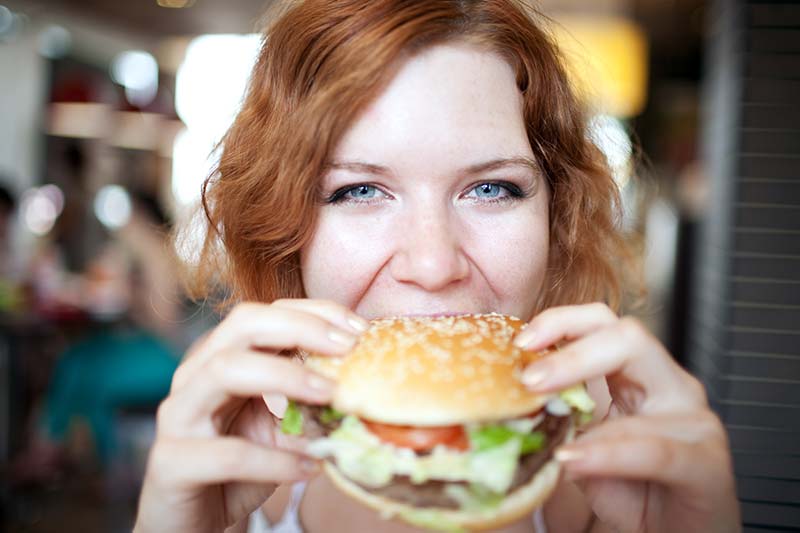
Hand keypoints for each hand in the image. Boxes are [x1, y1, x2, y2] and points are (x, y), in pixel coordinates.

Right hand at [134, 299, 367, 532]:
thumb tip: (365, 388)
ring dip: (285, 376)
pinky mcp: (172, 463)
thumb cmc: (237, 468)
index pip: (265, 313)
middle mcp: (195, 375)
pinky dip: (274, 461)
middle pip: (242, 325)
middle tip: (346, 347)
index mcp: (221, 357)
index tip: (359, 329)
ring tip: (330, 394)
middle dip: (300, 328)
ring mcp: (179, 416)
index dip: (314, 313)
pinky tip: (310, 468)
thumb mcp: (279, 427)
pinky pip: (227, 454)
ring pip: (224, 370)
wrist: (191, 521)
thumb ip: (309, 403)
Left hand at [514, 303, 739, 532]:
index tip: (520, 341)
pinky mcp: (707, 463)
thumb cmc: (629, 495)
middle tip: (530, 378)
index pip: (601, 323)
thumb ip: (549, 425)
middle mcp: (668, 386)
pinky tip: (574, 460)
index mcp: (635, 376)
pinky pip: (658, 448)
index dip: (561, 322)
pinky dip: (610, 452)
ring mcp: (693, 420)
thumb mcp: (578, 451)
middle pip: (628, 335)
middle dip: (573, 348)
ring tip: (542, 414)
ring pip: (649, 378)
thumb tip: (498, 410)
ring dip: (589, 393)